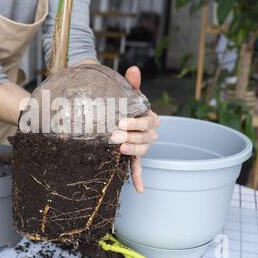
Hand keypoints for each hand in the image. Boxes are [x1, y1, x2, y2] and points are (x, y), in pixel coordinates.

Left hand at [111, 66, 159, 192]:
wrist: (109, 108)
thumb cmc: (119, 99)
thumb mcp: (124, 91)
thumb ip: (131, 82)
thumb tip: (134, 69)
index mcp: (148, 115)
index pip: (148, 121)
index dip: (136, 123)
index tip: (121, 123)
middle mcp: (148, 131)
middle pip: (146, 136)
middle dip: (131, 137)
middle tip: (114, 137)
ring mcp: (141, 143)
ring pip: (143, 149)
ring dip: (134, 151)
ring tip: (120, 150)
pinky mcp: (133, 154)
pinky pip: (138, 167)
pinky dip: (138, 177)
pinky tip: (139, 189)